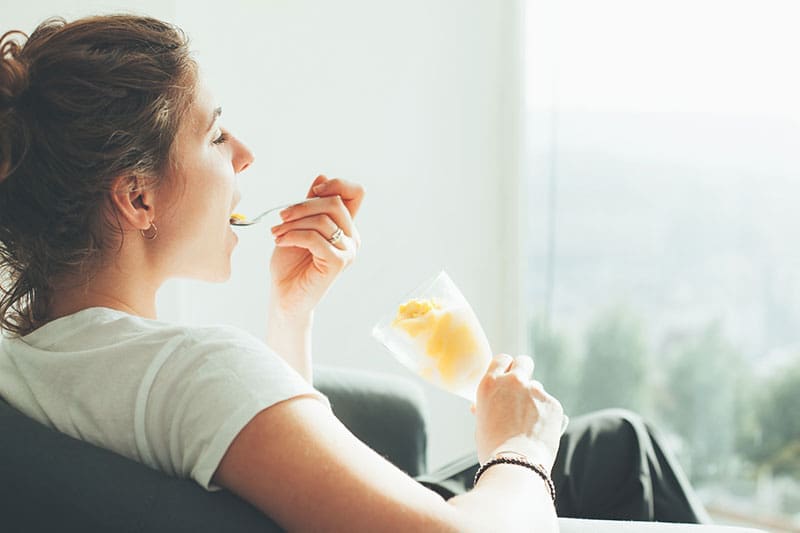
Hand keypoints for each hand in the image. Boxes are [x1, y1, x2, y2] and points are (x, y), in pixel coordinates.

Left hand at [269, 175, 363, 317]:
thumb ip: (310, 205)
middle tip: (281, 217)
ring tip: (276, 234)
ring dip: (293, 223)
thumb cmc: (290, 264)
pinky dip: (293, 236)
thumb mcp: (298, 226)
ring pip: (323, 220)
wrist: (285, 297)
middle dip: (302, 205)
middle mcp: (352, 238)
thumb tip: (321, 177)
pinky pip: (316, 238)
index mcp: (345, 226)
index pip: (355, 193)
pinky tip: (280, 242)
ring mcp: (347, 251)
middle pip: (335, 202)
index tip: (312, 191)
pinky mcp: (338, 263)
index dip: (336, 184)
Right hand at [474, 354, 563, 470]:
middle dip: (524, 371)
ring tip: (529, 423)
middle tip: (523, 388)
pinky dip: (546, 415)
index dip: (506, 368)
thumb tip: (478, 407)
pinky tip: (540, 432)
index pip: (502, 359)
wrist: (516, 464)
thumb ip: (484, 408)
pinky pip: (549, 404)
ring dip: (534, 399)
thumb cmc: (493, 448)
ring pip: (537, 387)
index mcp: (490, 383)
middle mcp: (513, 381)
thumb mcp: (481, 424)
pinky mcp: (552, 403)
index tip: (507, 376)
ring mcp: (535, 391)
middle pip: (523, 362)